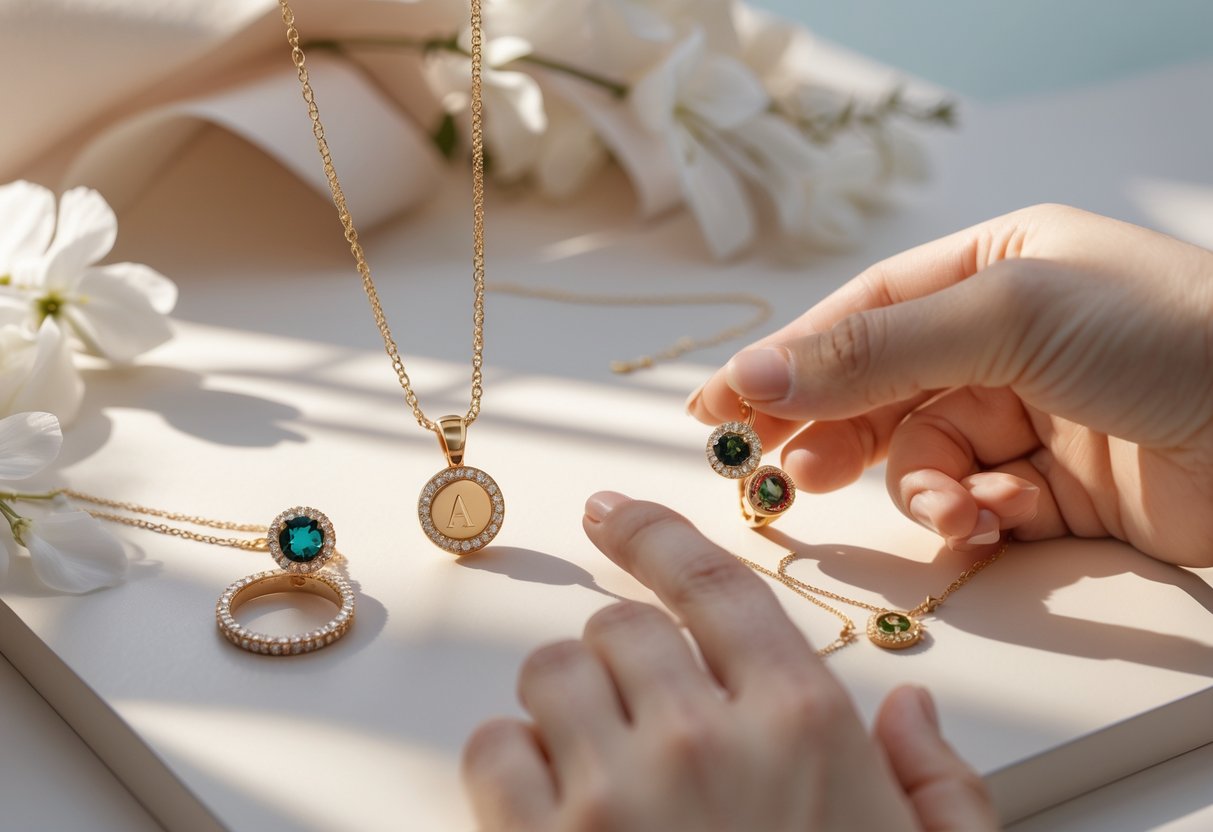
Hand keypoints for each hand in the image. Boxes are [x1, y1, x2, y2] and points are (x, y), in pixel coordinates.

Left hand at [462, 493, 997, 831]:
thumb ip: (942, 790)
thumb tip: (909, 712)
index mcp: (803, 725)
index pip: (712, 581)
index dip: (653, 532)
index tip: (611, 511)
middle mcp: (705, 738)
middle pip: (621, 624)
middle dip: (624, 658)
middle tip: (641, 713)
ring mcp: (616, 793)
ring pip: (551, 671)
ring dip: (566, 705)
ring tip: (601, 767)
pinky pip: (492, 745)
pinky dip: (510, 762)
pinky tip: (553, 808)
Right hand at [689, 204, 1212, 565]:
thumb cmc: (1166, 336)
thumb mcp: (1004, 316)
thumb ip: (873, 350)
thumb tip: (754, 371)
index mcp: (990, 270)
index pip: (859, 316)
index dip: (785, 362)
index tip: (716, 410)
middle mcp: (1002, 340)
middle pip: (878, 391)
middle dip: (834, 434)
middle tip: (784, 474)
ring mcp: (1028, 417)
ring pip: (921, 459)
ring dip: (921, 491)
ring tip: (946, 510)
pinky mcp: (1055, 489)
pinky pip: (974, 506)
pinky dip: (973, 521)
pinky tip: (996, 520)